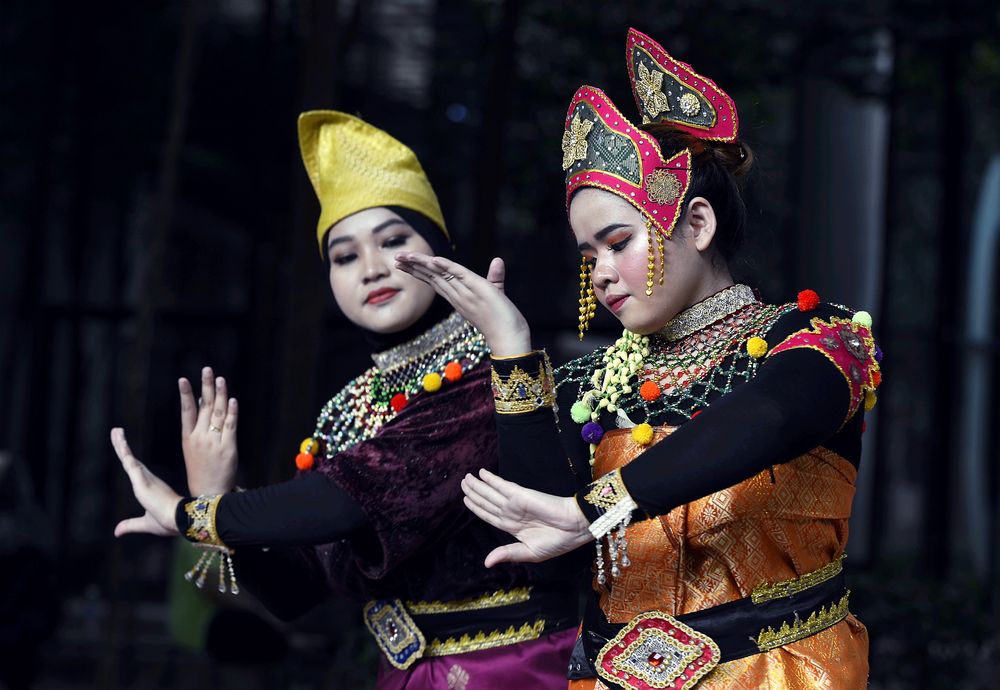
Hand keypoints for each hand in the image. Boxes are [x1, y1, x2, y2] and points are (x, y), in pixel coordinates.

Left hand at [112, 428, 181, 537]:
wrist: (179, 521)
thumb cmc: (167, 522)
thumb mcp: (144, 524)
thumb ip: (131, 525)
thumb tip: (117, 532)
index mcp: (147, 486)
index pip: (133, 468)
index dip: (128, 457)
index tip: (123, 445)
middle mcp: (146, 478)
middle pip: (129, 459)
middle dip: (122, 445)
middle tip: (116, 431)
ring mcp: (143, 478)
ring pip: (128, 457)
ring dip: (120, 443)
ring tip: (115, 430)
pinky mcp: (141, 480)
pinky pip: (129, 462)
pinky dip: (124, 450)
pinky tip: (119, 441)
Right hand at [179, 367, 237, 494]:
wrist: (209, 492)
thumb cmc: (201, 469)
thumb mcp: (192, 447)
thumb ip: (198, 425)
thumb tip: (204, 401)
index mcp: (188, 438)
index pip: (186, 411)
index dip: (185, 394)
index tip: (183, 379)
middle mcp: (199, 438)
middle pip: (203, 407)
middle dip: (206, 387)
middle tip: (207, 370)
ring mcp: (214, 442)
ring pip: (217, 413)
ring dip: (220, 394)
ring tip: (220, 379)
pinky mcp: (228, 447)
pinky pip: (230, 426)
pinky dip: (232, 412)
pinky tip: (232, 399)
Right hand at [394, 253, 531, 356]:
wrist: (510, 338)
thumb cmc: (503, 320)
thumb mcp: (497, 293)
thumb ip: (495, 277)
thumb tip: (497, 261)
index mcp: (459, 296)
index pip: (436, 280)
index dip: (420, 271)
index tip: (405, 264)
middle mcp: (458, 295)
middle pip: (432, 277)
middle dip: (414, 267)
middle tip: (396, 258)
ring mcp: (465, 293)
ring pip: (438, 275)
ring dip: (421, 264)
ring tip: (402, 256)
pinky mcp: (477, 289)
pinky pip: (458, 276)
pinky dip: (446, 267)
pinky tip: (432, 260)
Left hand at [461, 469, 592, 566]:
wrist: (575, 528)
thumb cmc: (557, 541)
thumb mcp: (529, 552)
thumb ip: (507, 554)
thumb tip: (486, 563)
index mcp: (513, 527)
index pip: (489, 516)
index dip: (477, 508)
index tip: (465, 500)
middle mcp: (511, 513)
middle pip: (487, 502)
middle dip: (474, 493)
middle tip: (462, 483)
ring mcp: (515, 503)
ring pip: (491, 494)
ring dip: (478, 485)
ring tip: (466, 478)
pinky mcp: (521, 495)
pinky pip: (502, 486)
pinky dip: (491, 479)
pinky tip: (482, 474)